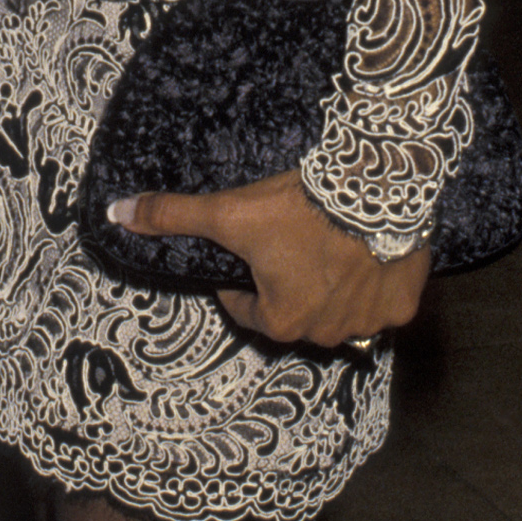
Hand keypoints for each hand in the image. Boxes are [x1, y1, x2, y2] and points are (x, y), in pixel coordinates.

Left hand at [111, 169, 432, 350]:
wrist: (374, 187)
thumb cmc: (299, 207)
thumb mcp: (229, 211)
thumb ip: (172, 217)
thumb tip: (118, 214)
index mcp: (279, 320)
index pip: (244, 307)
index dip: (240, 278)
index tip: (249, 251)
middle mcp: (324, 333)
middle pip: (294, 310)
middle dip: (287, 284)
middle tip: (291, 242)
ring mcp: (368, 323)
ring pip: (340, 309)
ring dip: (332, 287)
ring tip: (329, 245)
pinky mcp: (402, 305)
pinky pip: (382, 299)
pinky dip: (374, 282)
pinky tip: (367, 251)